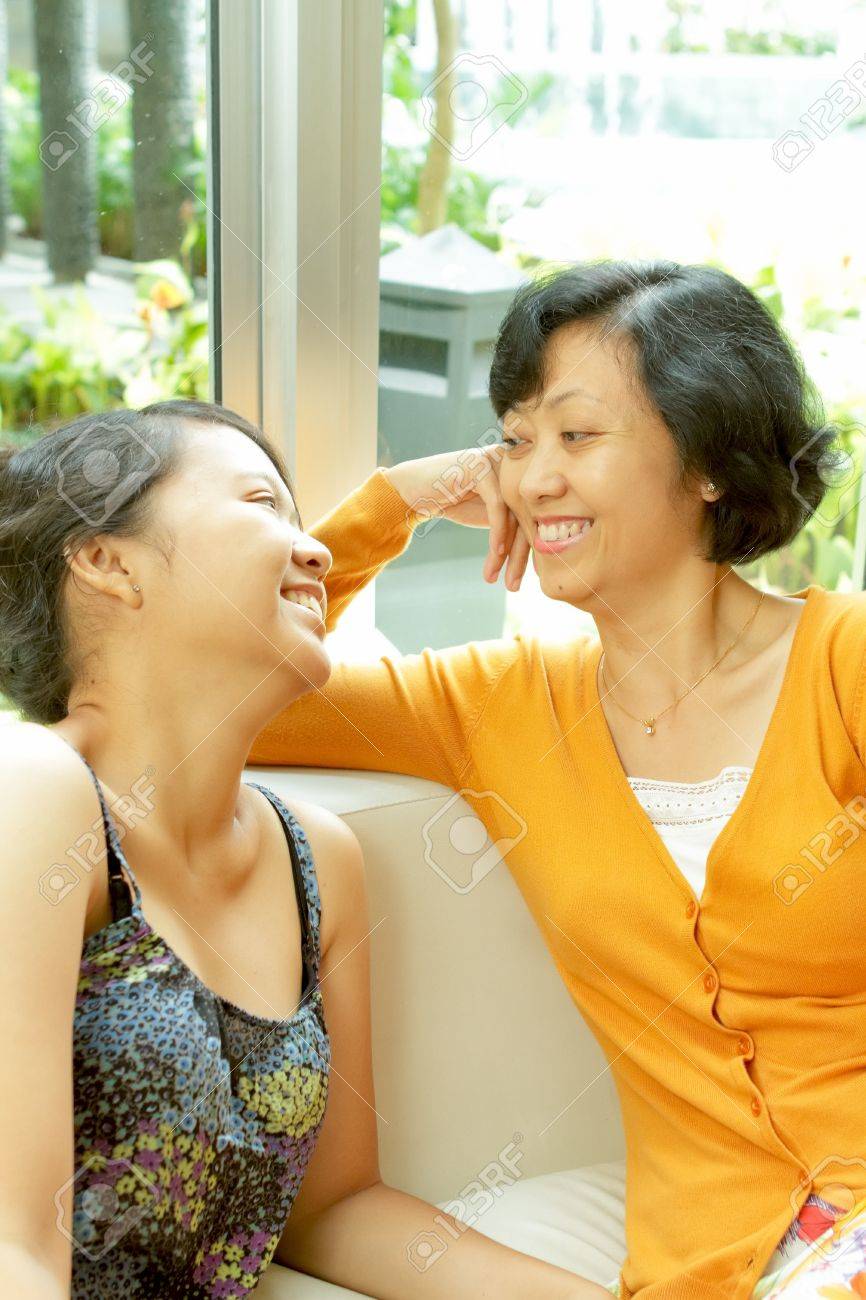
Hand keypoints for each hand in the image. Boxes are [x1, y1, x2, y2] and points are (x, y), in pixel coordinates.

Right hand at [385, 447, 531, 590]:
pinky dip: (498, 533)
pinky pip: (497, 506)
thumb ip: (515, 524)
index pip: (534, 515)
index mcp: (520, 473)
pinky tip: (496, 554)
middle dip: (520, 556)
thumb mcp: (489, 515)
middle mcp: (513, 464)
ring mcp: (497, 462)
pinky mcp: (481, 467)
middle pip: (526, 516)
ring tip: (500, 579)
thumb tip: (545, 550)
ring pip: (513, 514)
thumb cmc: (453, 501)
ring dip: (507, 552)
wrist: (415, 490)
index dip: (531, 550)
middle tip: (512, 586)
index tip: (525, 577)